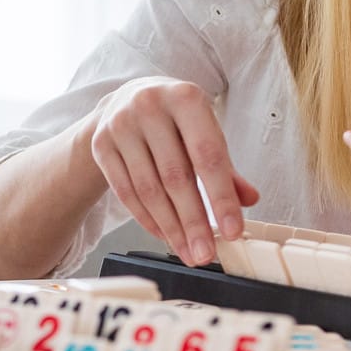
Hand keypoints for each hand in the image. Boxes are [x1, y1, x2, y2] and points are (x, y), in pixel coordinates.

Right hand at [88, 77, 260, 266]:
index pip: (207, 155)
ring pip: (148, 189)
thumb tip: (248, 199)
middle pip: (175, 176)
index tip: (231, 231)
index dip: (221, 197)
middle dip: (193, 222)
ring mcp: (120, 125)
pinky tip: (164, 235)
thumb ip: (226, 166)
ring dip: (170, 228)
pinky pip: (126, 192)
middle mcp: (149, 106)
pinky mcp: (101, 145)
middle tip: (206, 253)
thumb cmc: (174, 118)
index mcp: (185, 97)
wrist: (125, 99)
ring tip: (187, 251)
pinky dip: (147, 219)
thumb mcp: (204, 130)